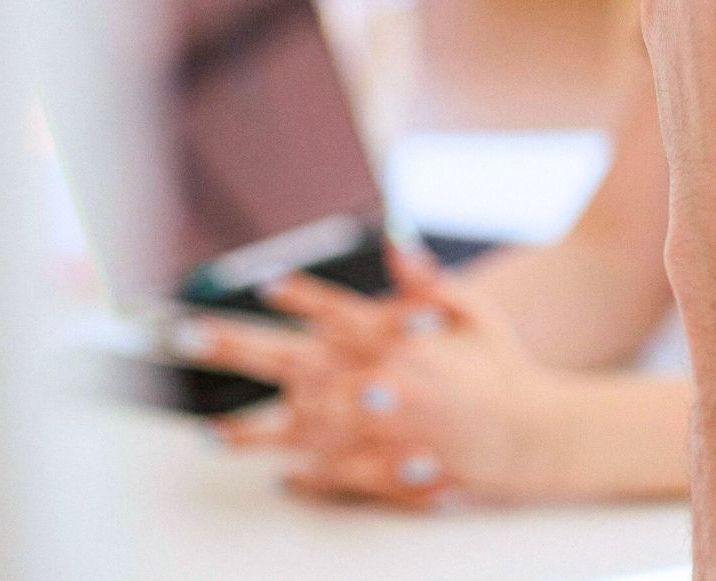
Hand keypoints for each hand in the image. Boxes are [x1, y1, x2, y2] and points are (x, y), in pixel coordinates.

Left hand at [179, 247, 565, 506]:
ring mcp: (367, 431)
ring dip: (248, 432)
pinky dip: (299, 478)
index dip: (296, 296)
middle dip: (232, 346)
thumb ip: (423, 279)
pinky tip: (277, 477)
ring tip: (210, 433)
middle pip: (287, 360)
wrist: (528, 434)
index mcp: (391, 339)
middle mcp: (369, 382)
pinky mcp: (376, 470)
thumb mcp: (468, 311)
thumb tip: (393, 237)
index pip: (330, 309)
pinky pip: (324, 476)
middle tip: (187, 336)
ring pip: (292, 430)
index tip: (265, 286)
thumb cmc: (499, 366)